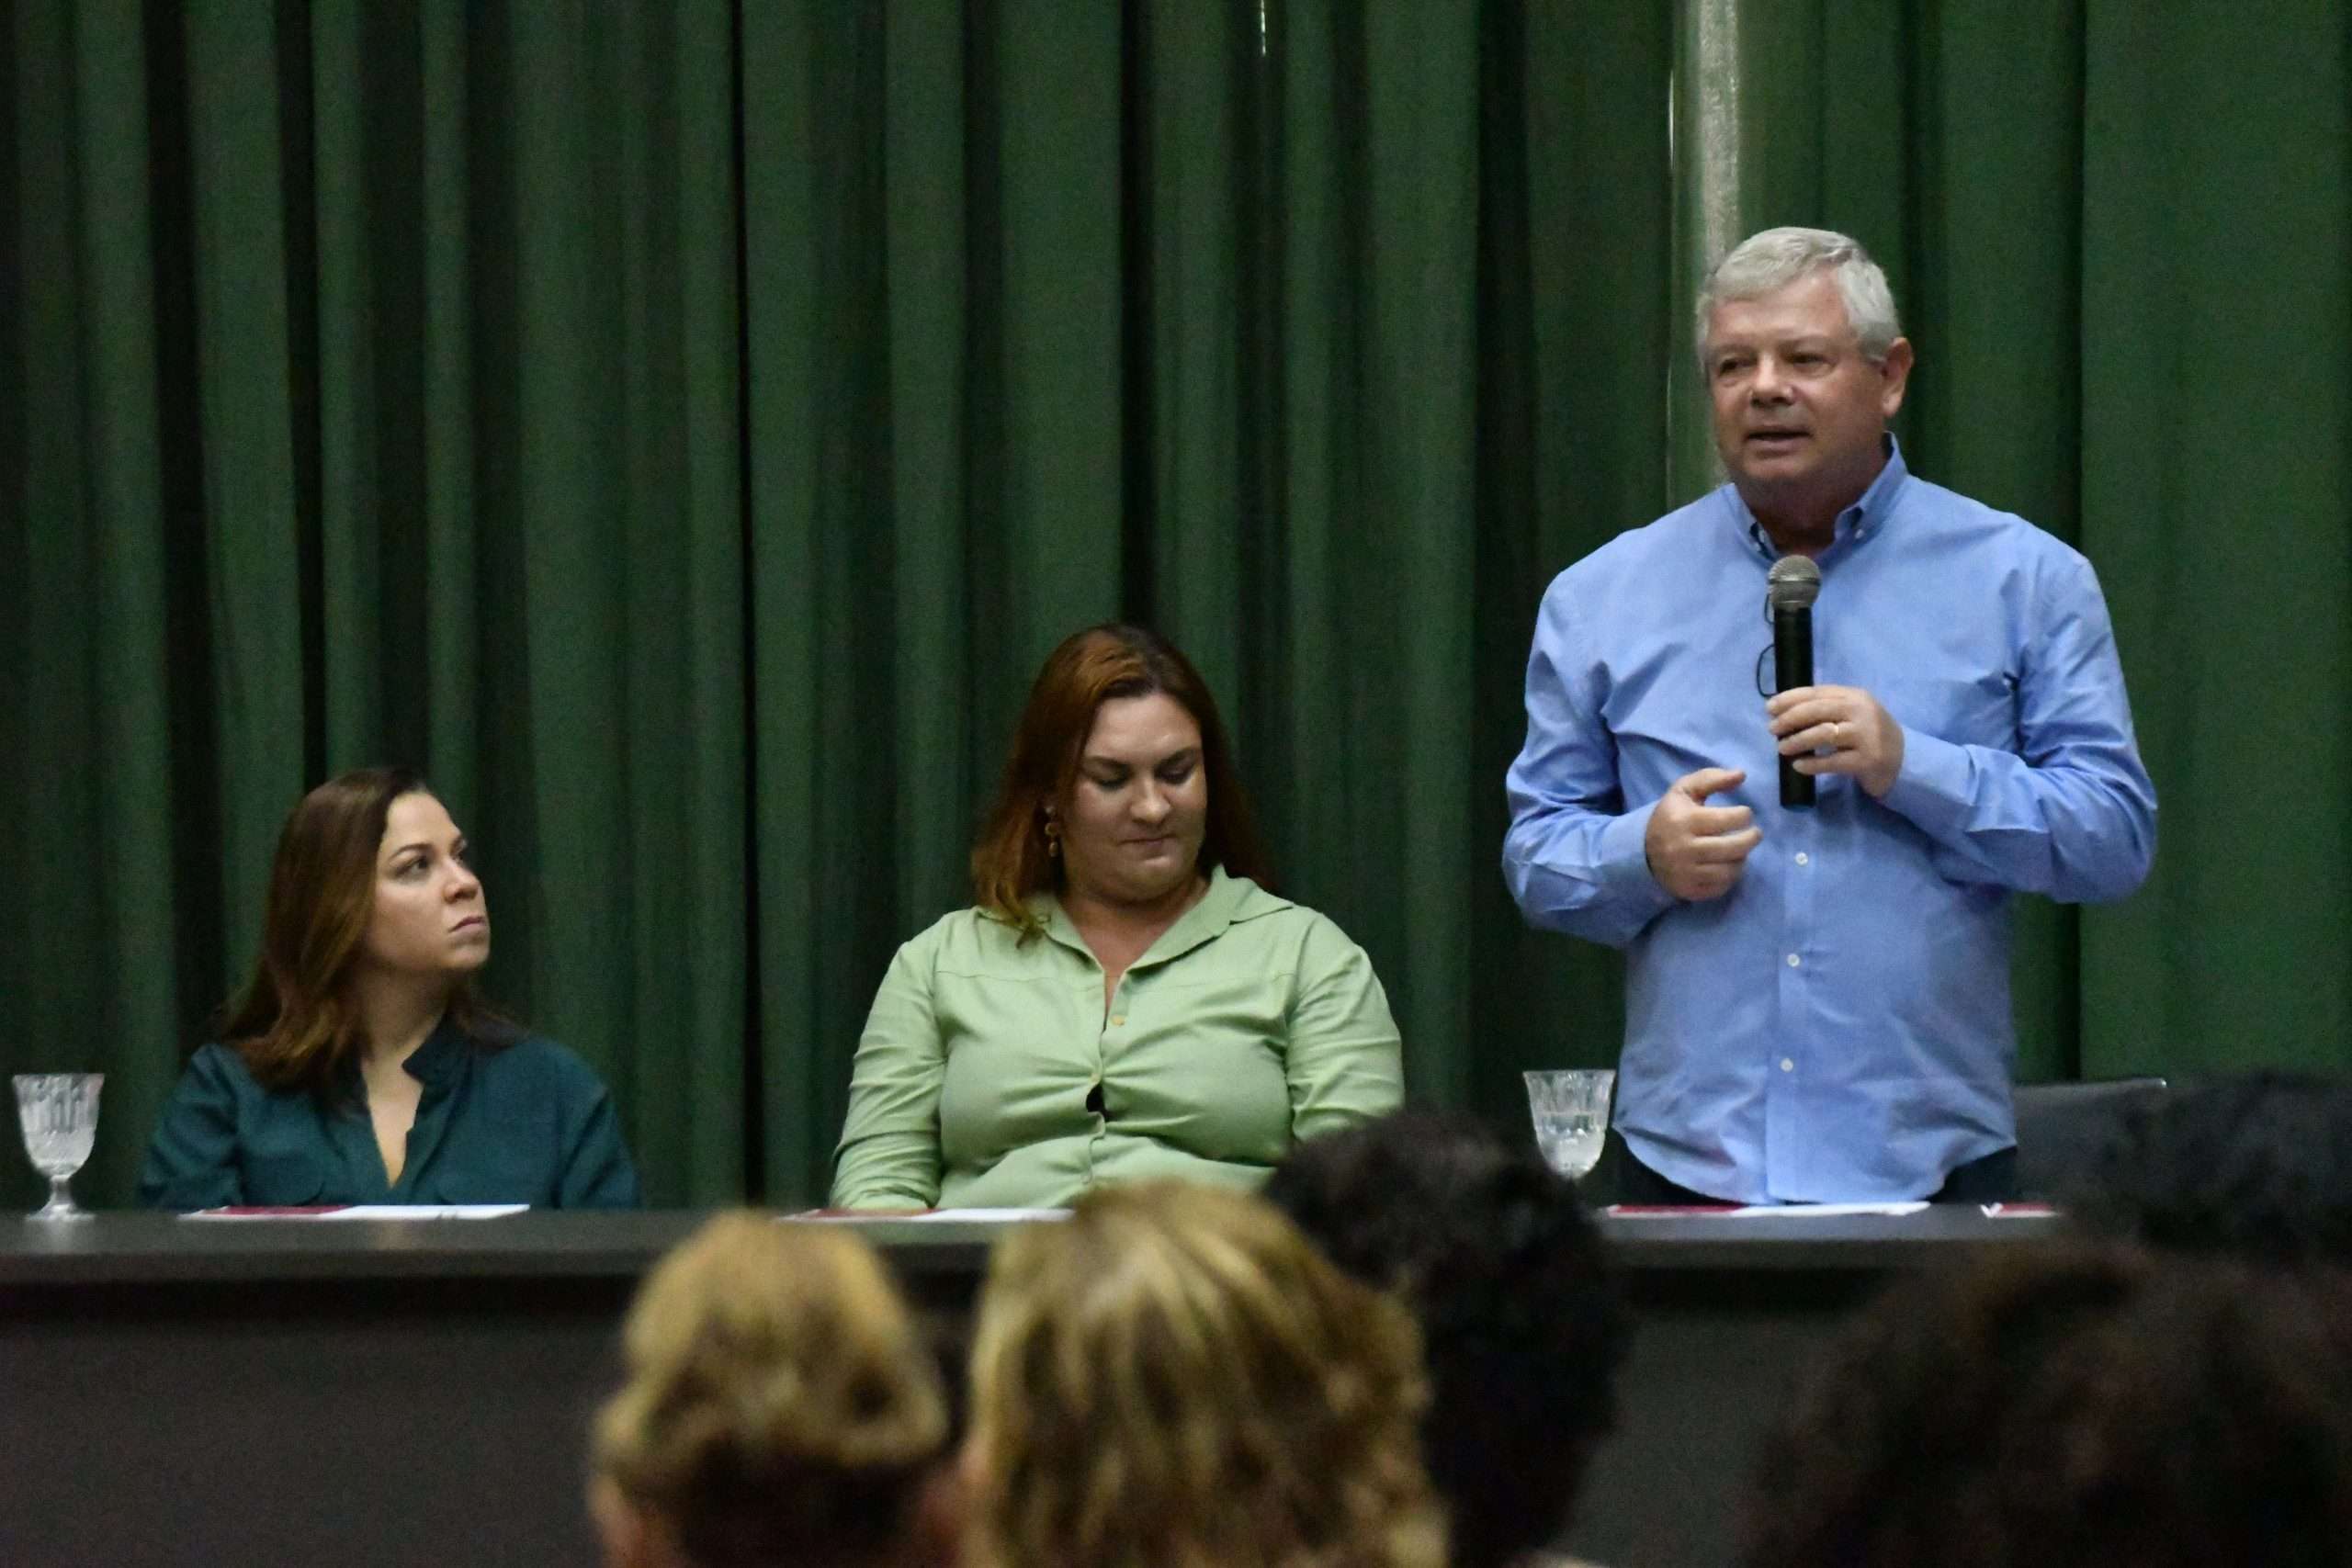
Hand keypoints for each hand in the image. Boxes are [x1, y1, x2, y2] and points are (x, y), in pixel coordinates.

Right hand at [1644, 767, 1760, 900]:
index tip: (1744, 814)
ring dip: (1742, 858)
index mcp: (1684, 820)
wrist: (1642, 850)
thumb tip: (1742, 775)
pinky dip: (1730, 877)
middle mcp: (1685, 848)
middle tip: (1754, 834)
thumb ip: (1712, 778)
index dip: (1744, 815)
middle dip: (1751, 838)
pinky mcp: (1689, 890)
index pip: (1728, 819)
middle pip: (1734, 847)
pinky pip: (1721, 887)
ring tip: (1741, 850)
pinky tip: (1728, 865)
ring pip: (1730, 870)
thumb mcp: (1685, 790)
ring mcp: (1686, 873)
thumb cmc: (1671, 815)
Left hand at [1767, 685, 1904, 797]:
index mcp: (1855, 696)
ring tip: (1782, 748)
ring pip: (1823, 734)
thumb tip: (1784, 711)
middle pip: (1817, 710)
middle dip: (1789, 718)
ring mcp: (1866, 735)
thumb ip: (1828, 709)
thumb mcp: (1853, 714)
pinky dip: (1812, 764)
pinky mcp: (1867, 760)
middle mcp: (1861, 711)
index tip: (1769, 707)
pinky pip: (1832, 761)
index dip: (1790, 698)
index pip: (1817, 692)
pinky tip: (1799, 765)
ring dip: (1797, 741)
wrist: (1906, 761)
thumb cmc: (1870, 735)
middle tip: (1772, 729)